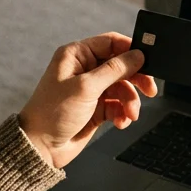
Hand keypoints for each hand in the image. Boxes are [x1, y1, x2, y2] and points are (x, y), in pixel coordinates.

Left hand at [18, 33, 159, 168]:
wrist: (41, 147)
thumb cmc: (51, 113)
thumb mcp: (86, 87)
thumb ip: (114, 70)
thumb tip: (137, 56)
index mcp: (77, 55)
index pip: (111, 43)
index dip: (131, 50)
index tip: (148, 60)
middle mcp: (85, 69)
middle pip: (121, 66)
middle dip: (136, 78)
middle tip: (149, 89)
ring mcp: (91, 89)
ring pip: (123, 87)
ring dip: (131, 101)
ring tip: (130, 114)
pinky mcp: (97, 108)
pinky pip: (119, 105)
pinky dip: (123, 113)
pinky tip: (121, 122)